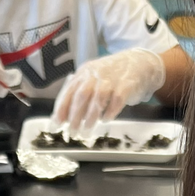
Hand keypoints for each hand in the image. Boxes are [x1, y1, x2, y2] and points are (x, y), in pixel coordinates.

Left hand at [51, 47, 166, 140]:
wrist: (139, 63)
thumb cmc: (113, 75)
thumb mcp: (93, 78)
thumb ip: (80, 92)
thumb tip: (66, 115)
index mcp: (84, 72)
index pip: (69, 92)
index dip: (61, 109)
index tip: (56, 125)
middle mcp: (96, 74)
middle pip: (82, 96)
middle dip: (75, 116)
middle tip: (72, 132)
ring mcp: (112, 78)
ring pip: (98, 98)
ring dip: (90, 117)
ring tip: (86, 130)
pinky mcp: (126, 85)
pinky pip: (116, 99)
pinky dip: (110, 111)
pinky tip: (106, 119)